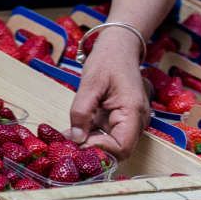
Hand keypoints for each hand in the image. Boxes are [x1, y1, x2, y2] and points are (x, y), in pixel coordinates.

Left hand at [69, 29, 148, 158]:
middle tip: (66, 146)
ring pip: (111, 146)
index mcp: (133, 112)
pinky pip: (106, 135)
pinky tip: (70, 134)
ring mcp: (129, 122)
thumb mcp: (90, 83)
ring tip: (64, 141)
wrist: (120, 47)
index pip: (122, 147)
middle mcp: (135, 122)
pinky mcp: (119, 120)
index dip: (100, 151)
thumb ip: (81, 112)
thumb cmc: (108, 60)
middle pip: (117, 150)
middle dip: (92, 152)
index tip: (78, 144)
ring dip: (89, 146)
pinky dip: (89, 137)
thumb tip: (76, 139)